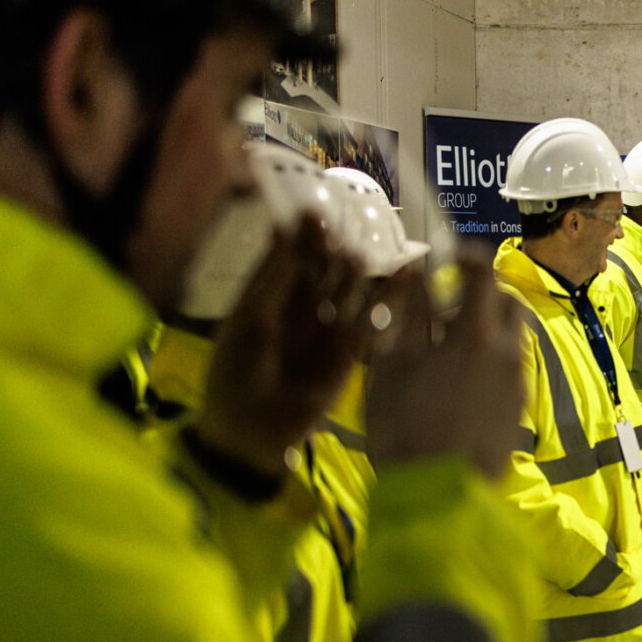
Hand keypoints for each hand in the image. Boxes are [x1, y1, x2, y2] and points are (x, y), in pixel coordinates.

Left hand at [197, 216, 374, 473]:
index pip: (292, 256)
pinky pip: (372, 318)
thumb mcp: (250, 320)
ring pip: (349, 289)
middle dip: (335, 247)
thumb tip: (284, 228)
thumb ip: (274, 277)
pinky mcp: (352, 350)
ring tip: (367, 251)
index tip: (317, 209)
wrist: (251, 432)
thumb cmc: (236, 373)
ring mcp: (329, 328)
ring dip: (359, 270)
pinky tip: (404, 273)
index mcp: (271, 297)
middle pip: (325, 268)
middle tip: (349, 227)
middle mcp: (302, 308)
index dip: (304, 234)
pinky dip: (389, 297)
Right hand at [366, 244, 525, 478]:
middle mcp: (506, 350)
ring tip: (449, 345)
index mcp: (474, 333)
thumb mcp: (393, 366)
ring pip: (511, 334)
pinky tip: (460, 379)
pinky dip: (490, 357)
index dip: (465, 255)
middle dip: (481, 292)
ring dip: (486, 327)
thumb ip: (409, 314)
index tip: (446, 257)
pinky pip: (510, 365)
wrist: (440, 496)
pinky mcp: (518, 405)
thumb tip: (415, 272)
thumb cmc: (404, 429)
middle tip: (445, 305)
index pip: (481, 271)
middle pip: (506, 300)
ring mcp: (516, 379)